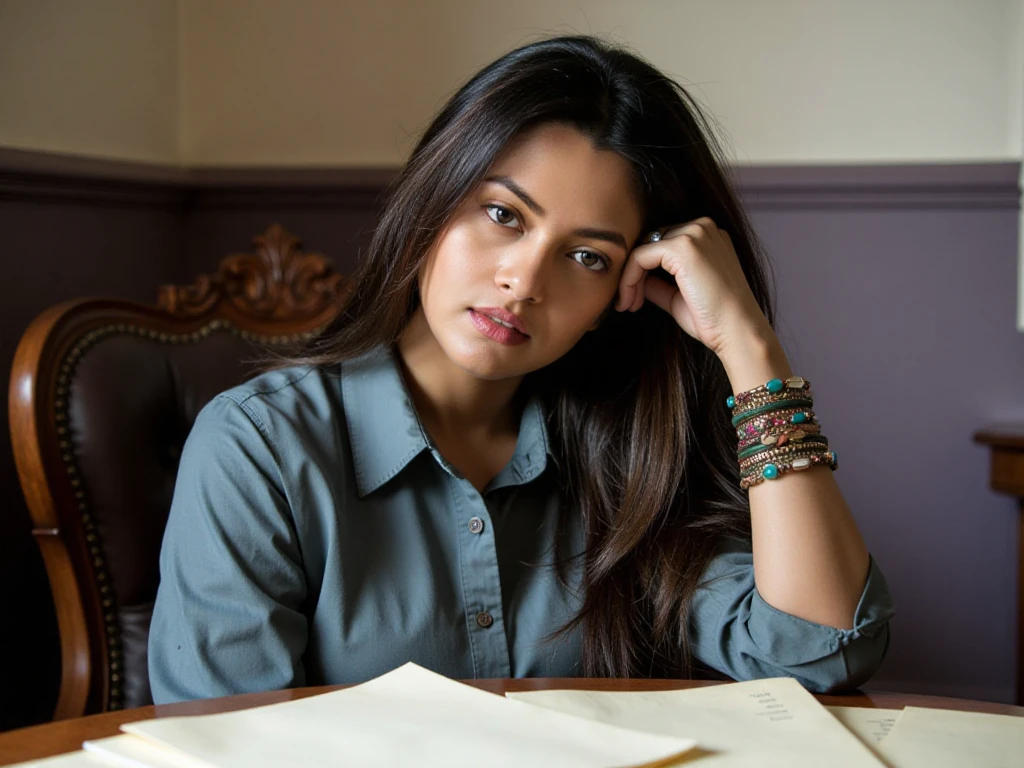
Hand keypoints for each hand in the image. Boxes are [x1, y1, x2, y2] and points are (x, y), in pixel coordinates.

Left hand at [615, 217, 774, 361]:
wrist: (737, 331)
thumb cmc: (713, 319)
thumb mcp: (678, 295)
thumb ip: (658, 282)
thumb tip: (635, 278)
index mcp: (707, 236)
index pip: (662, 243)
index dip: (643, 270)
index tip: (635, 299)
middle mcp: (703, 227)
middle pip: (651, 242)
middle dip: (635, 273)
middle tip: (629, 303)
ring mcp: (695, 233)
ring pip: (643, 248)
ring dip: (630, 277)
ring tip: (629, 304)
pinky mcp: (683, 247)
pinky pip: (640, 257)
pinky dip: (629, 279)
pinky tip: (631, 301)